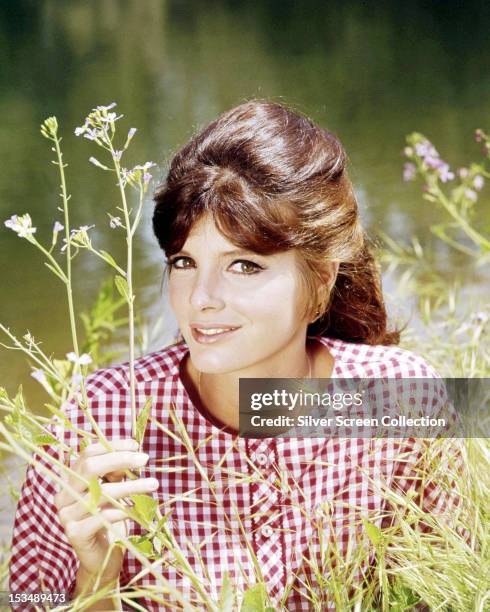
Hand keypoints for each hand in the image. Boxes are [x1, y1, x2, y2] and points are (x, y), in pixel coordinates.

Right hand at [54, 438, 158, 581]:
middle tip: (145, 459)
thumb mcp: (114, 490)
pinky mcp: (74, 533)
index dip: (112, 446)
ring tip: (153, 484)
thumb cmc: (110, 519)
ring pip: (101, 492)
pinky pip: (102, 516)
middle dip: (120, 460)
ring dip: (131, 486)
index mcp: (70, 480)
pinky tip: (137, 510)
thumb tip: (133, 451)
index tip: (136, 445)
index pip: (88, 454)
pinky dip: (122, 510)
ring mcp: (66, 515)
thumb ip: (117, 472)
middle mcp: (63, 495)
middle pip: (90, 468)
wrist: (103, 558)